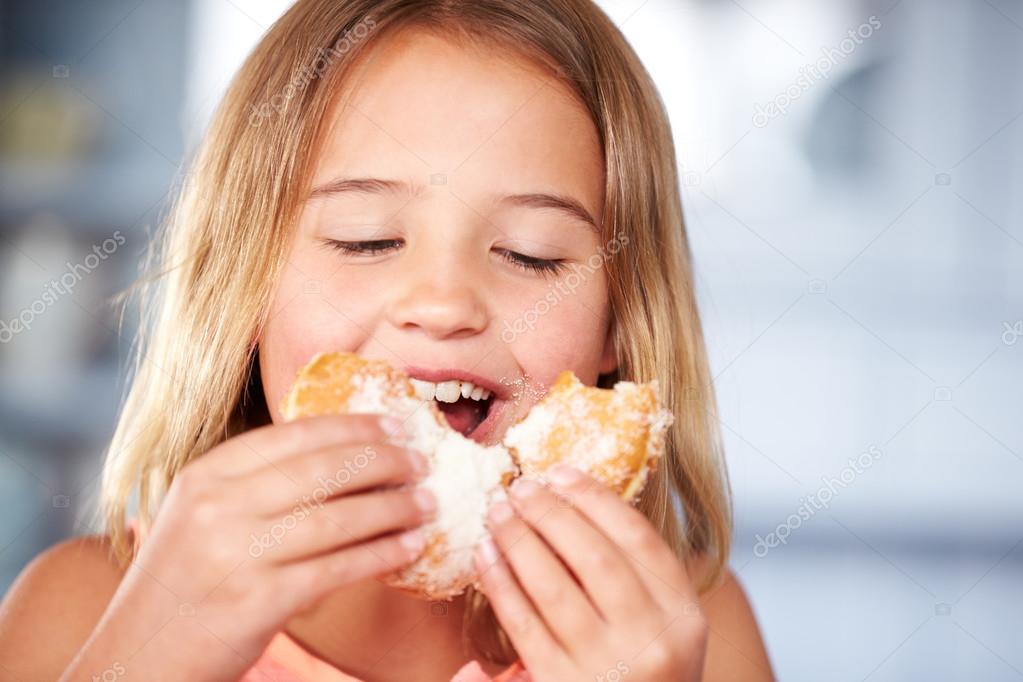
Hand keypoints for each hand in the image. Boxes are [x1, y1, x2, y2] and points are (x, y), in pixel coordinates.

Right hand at [86, 414, 434, 679]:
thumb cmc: (182, 584)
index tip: (396, 425)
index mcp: (207, 475)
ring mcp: (237, 554)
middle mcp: (219, 507)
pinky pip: (339, 569)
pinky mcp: (258, 602)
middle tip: (423, 461)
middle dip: (386, 461)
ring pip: (340, 518)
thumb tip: (345, 457)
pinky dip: (383, 554)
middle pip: (325, 469)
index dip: (355, 426)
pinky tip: (411, 547)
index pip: (296, 435)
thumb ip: (257, 485)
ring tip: (428, 503)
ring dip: (395, 508)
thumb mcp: (200, 517)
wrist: (138, 658)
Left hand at [474, 464, 707, 681]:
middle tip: (519, 486)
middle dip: (551, 514)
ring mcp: (608, 668)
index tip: (560, 472)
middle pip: (595, 557)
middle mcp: (652, 642)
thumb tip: (573, 505)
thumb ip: (637, 579)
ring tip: (497, 513)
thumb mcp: (664, 630)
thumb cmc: (643, 675)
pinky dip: (501, 586)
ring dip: (520, 542)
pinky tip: (486, 557)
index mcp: (683, 617)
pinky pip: (524, 626)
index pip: (639, 539)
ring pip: (554, 588)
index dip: (595, 499)